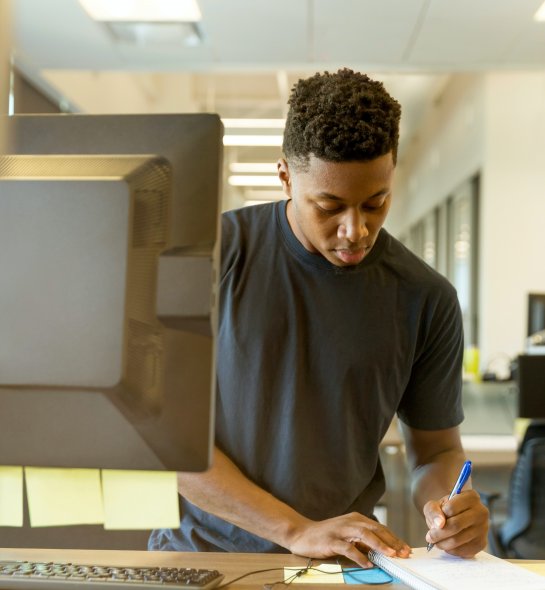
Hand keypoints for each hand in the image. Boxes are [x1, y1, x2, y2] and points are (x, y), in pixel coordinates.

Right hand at [286, 512, 410, 567]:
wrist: (302, 533)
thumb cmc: (326, 535)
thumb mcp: (347, 535)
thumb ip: (362, 540)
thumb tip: (382, 550)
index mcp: (356, 519)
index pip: (379, 528)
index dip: (393, 538)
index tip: (405, 549)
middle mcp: (350, 521)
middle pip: (375, 529)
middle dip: (391, 541)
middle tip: (403, 553)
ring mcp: (340, 530)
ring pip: (364, 535)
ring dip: (379, 545)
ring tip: (390, 555)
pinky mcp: (331, 540)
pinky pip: (348, 548)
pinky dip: (359, 556)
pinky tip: (367, 564)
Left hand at [424, 489, 488, 557]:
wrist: (455, 517)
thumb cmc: (444, 509)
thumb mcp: (434, 505)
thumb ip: (433, 511)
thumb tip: (439, 524)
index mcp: (471, 496)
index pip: (451, 508)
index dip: (439, 515)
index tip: (434, 519)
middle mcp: (481, 511)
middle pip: (455, 525)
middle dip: (438, 534)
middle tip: (429, 537)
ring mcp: (483, 529)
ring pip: (458, 539)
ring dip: (442, 543)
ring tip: (436, 541)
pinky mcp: (482, 543)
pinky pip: (464, 550)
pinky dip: (451, 550)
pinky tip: (446, 545)